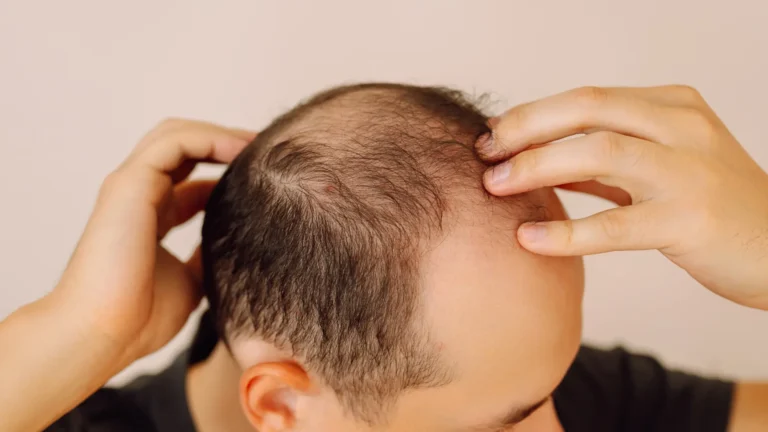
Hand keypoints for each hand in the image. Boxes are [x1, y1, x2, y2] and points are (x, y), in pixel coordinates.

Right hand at [53, 119, 254, 361]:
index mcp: (151, 216)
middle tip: (269, 152)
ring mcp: (132, 186)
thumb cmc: (140, 319)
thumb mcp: (193, 281)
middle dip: (226, 143)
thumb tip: (243, 242)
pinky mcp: (129, 184)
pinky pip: (175, 143)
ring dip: (221, 135)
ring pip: (178, 135)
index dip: (229, 173)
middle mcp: (140, 194)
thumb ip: (210, 255)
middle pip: (185, 147)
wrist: (103, 335)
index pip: (192, 178)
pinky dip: (211, 139)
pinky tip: (241, 151)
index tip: (270, 178)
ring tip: (259, 144)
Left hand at [477, 86, 767, 309]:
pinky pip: (615, 224)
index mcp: (672, 106)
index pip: (589, 97)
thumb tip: (533, 159)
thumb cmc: (708, 208)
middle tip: (485, 154)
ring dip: (536, 167)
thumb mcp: (659, 167)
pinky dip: (566, 231)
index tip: (492, 134)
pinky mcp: (689, 220)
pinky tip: (528, 240)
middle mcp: (682, 126)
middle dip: (526, 128)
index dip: (532, 114)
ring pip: (599, 151)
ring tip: (494, 187)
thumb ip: (604, 161)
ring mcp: (689, 170)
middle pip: (588, 109)